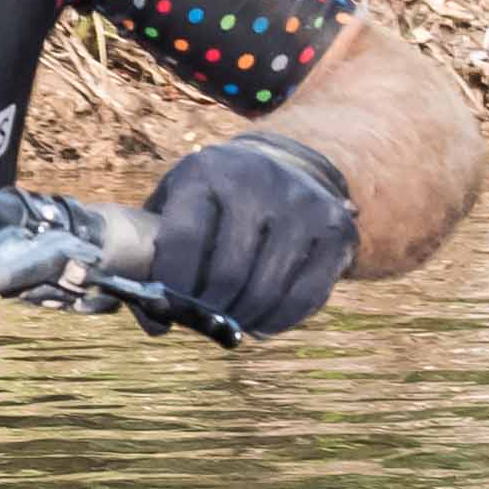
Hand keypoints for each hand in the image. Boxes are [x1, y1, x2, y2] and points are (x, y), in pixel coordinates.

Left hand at [140, 130, 355, 340]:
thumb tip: (155, 323)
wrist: (285, 165)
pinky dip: (279, 320)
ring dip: (242, 318)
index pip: (183, 240)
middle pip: (228, 273)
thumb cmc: (214, 198)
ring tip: (230, 322)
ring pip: (267, 290)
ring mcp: (303, 204)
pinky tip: (261, 321)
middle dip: (209, 309)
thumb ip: (152, 258)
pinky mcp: (336, 229)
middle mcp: (259, 182)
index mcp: (207, 170)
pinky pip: (306, 296)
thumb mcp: (176, 204)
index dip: (171, 286)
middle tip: (202, 320)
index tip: (168, 306)